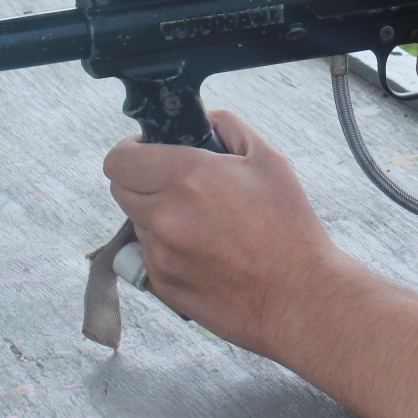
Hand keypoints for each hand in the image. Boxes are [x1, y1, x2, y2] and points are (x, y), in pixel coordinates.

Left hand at [103, 109, 346, 359]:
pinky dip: (169, 247)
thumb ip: (229, 127)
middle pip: (120, 188)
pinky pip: (150, 254)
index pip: (119, 158)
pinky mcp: (162, 284)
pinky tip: (208, 250)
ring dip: (159, 214)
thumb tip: (203, 120)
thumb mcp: (270, 160)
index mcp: (188, 177)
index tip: (153, 151)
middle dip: (144, 179)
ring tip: (205, 221)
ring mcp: (160, 254)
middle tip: (182, 183)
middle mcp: (165, 215)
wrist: (298, 296)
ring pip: (137, 221)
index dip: (133, 149)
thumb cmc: (290, 228)